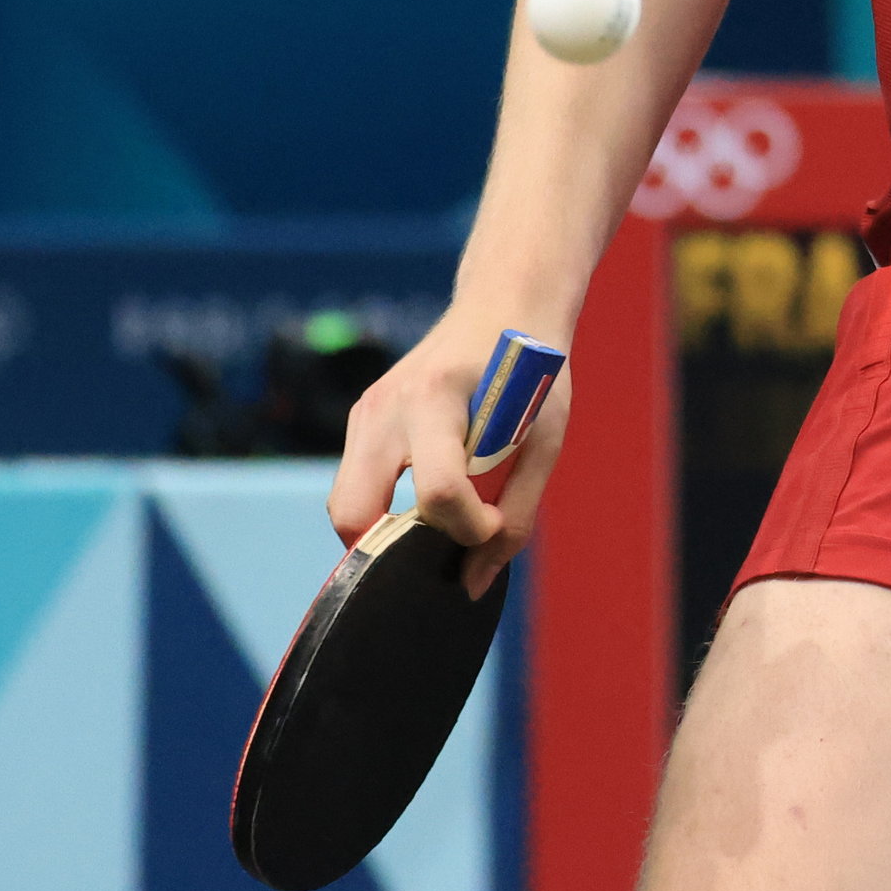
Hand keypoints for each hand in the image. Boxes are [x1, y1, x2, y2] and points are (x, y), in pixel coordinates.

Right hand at [332, 307, 574, 590]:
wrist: (507, 304)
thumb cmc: (534, 373)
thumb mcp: (545, 440)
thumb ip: (515, 517)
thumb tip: (472, 585)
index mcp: (437, 400)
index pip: (436, 493)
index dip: (468, 527)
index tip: (492, 522)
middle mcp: (387, 406)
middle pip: (353, 515)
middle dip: (393, 548)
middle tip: (445, 538)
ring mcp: (365, 411)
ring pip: (345, 505)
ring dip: (386, 527)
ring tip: (443, 511)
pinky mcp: (361, 417)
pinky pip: (356, 483)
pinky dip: (384, 504)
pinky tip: (430, 489)